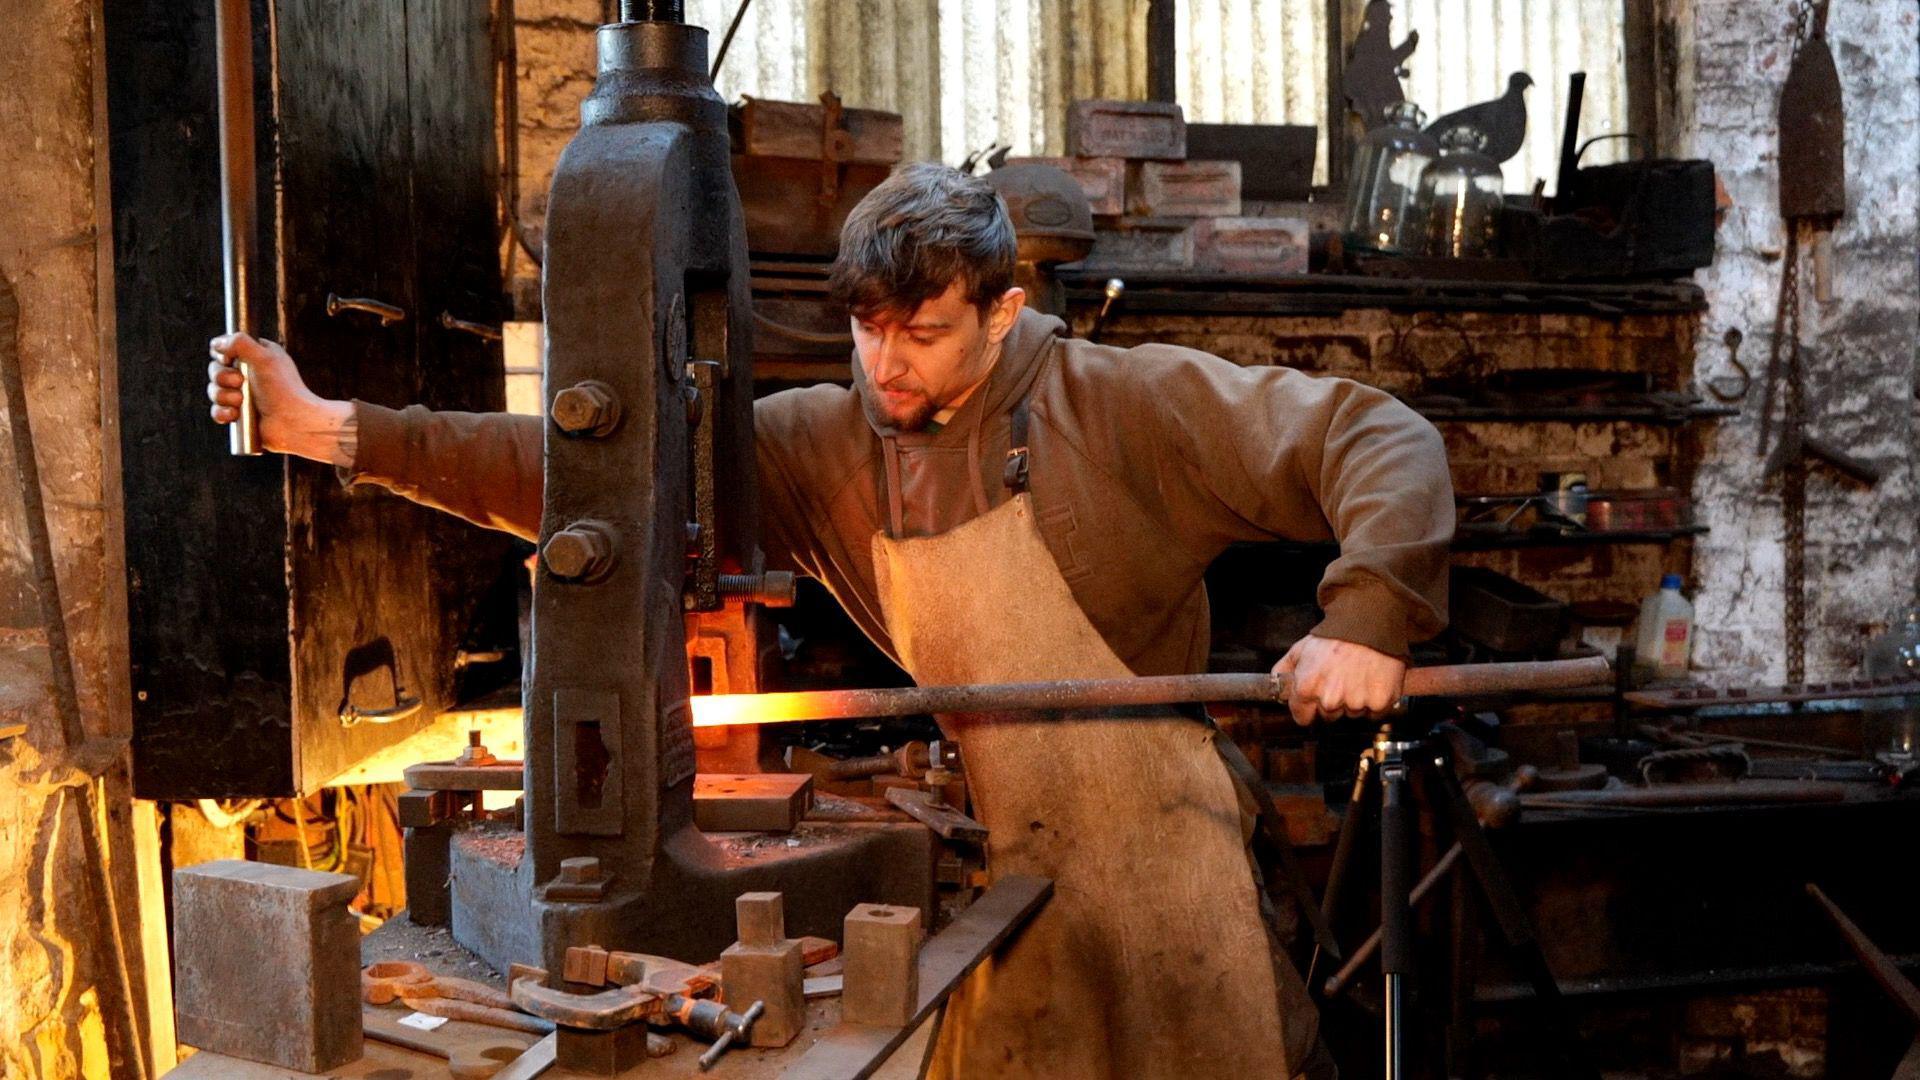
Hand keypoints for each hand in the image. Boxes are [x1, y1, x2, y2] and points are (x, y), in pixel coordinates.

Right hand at [207, 332, 352, 462]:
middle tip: (239, 382)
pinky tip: (234, 415)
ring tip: (240, 401)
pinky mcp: (240, 415)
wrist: (294, 424)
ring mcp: (243, 395)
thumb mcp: (265, 358)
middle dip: (222, 377)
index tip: (229, 359)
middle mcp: (249, 373)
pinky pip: (217, 411)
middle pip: (215, 369)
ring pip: (214, 390)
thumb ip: (240, 343)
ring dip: (223, 396)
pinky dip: (222, 412)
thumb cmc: (284, 389)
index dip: (221, 353)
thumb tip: (217, 344)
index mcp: (257, 355)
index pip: (225, 347)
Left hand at [1274, 636, 1407, 725]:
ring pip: (1352, 713)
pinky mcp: (1379, 702)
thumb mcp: (1301, 648)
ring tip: (1358, 677)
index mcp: (1307, 688)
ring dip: (1355, 701)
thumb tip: (1276, 682)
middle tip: (1341, 679)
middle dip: (1333, 702)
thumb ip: (1284, 668)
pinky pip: (1375, 712)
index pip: (1302, 718)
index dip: (1308, 709)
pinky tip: (1372, 682)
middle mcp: (1330, 700)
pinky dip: (1375, 701)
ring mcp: (1356, 703)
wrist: (1369, 624)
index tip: (1314, 702)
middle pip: (1329, 716)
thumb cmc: (1336, 636)